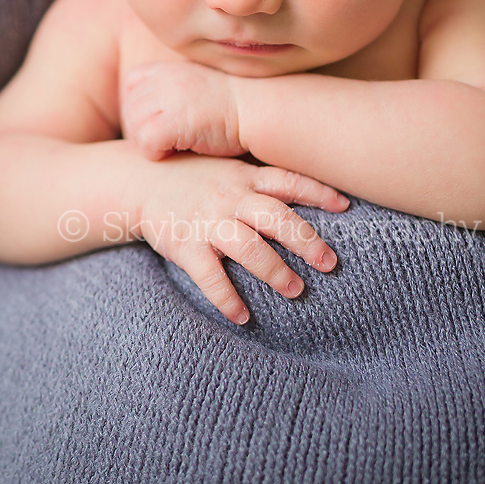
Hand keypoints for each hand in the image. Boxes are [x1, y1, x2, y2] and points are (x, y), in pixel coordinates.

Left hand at [121, 59, 244, 159]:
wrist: (260, 110)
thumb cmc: (234, 105)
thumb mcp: (198, 84)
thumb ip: (172, 89)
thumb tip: (147, 110)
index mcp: (168, 68)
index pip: (131, 82)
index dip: (140, 105)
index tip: (160, 119)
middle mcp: (164, 79)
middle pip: (130, 109)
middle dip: (143, 129)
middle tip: (168, 140)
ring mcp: (167, 99)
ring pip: (135, 129)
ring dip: (151, 143)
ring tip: (176, 146)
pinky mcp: (173, 123)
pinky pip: (145, 144)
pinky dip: (157, 154)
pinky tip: (180, 152)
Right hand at [134, 153, 346, 324]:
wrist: (139, 180)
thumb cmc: (192, 176)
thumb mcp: (227, 168)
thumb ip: (261, 181)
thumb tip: (312, 196)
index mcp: (244, 177)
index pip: (287, 182)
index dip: (318, 193)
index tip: (346, 206)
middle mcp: (229, 198)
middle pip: (276, 218)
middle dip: (306, 242)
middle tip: (329, 264)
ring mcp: (207, 222)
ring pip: (249, 248)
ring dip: (275, 272)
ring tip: (295, 291)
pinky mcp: (185, 246)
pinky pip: (211, 277)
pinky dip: (228, 299)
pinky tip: (243, 317)